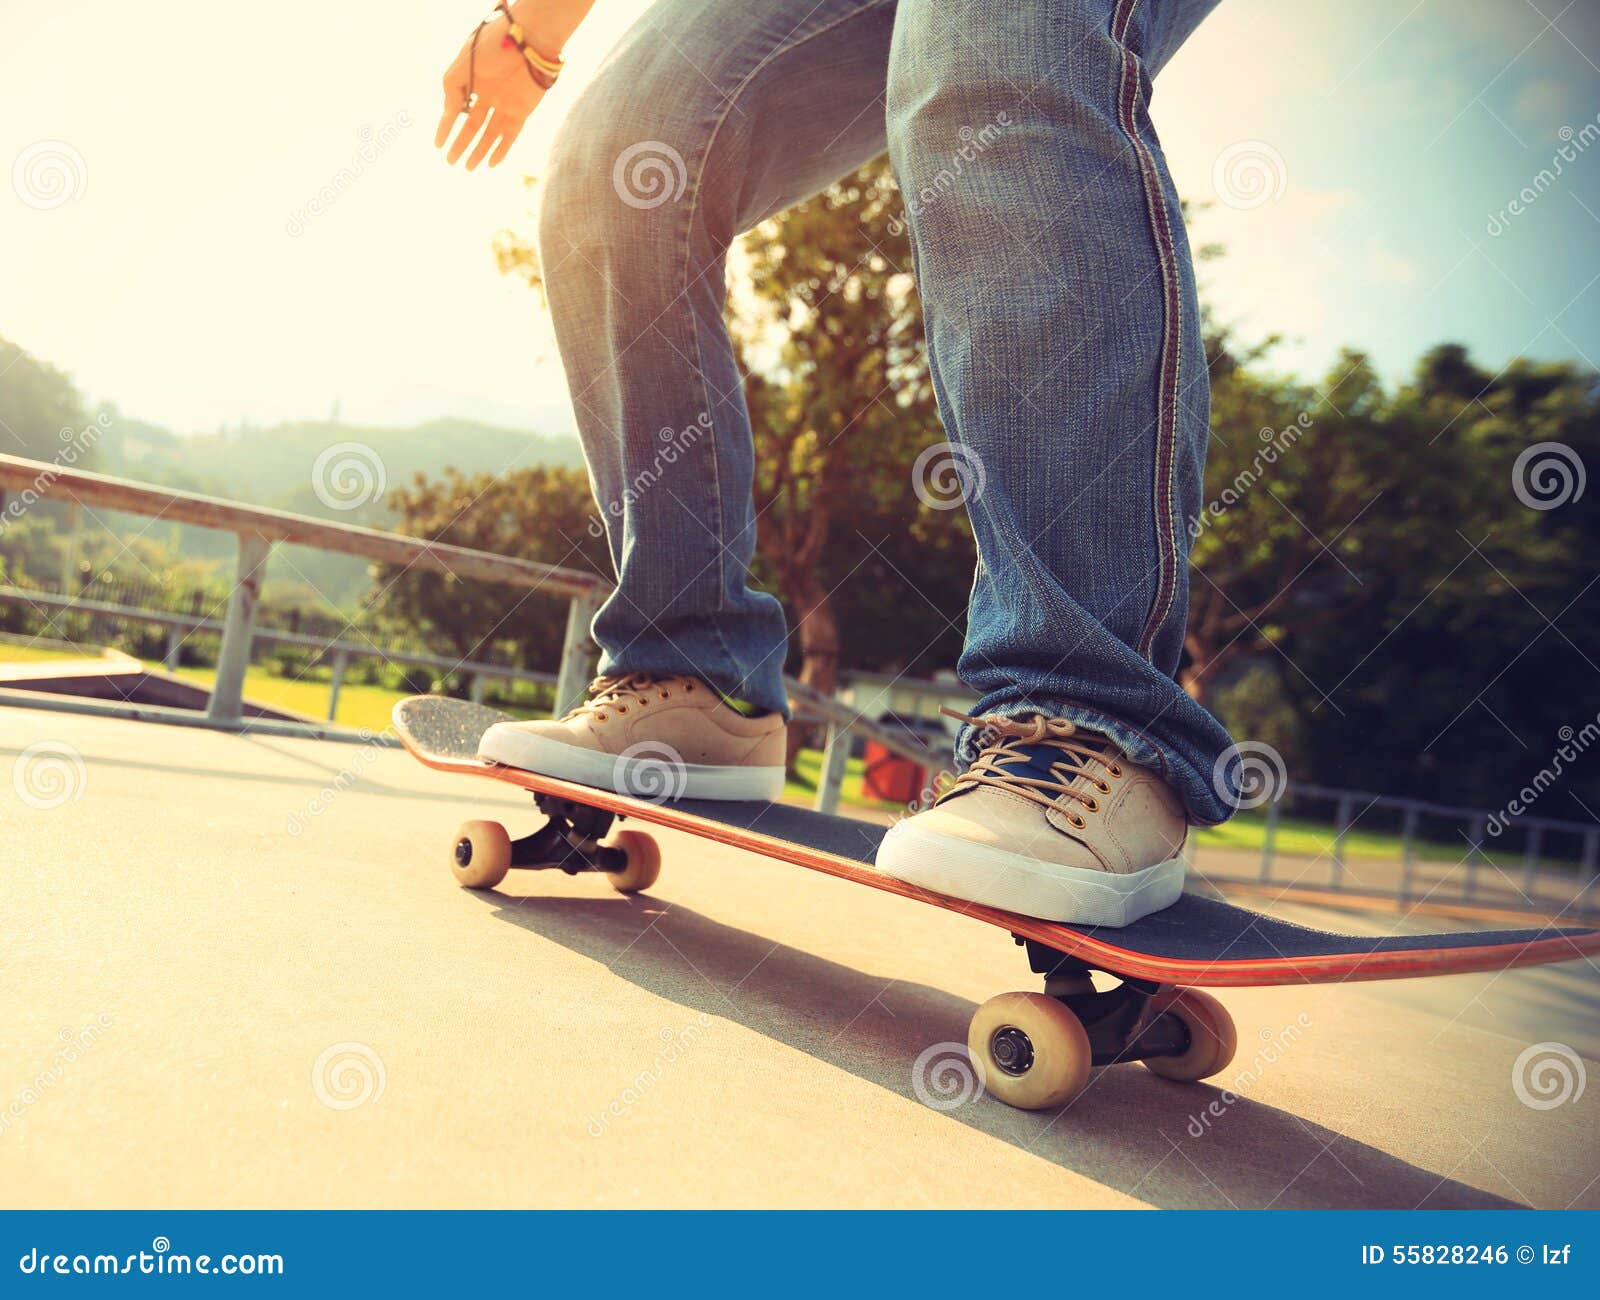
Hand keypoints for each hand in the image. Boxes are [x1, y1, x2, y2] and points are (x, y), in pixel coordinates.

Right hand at [435, 11, 546, 169]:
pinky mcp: (522, 111)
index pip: (456, 110)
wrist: (527, 40)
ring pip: (489, 134)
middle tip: (450, 162)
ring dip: (478, 151)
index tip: (437, 145)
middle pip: (472, 126)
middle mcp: (488, 95)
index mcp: (472, 81)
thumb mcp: (463, 66)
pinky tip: (490, 164)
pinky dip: (501, 150)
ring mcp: (505, 104)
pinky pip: (510, 135)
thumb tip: (447, 115)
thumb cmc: (492, 45)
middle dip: (460, 144)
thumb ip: (452, 89)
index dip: (445, 127)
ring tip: (467, 168)